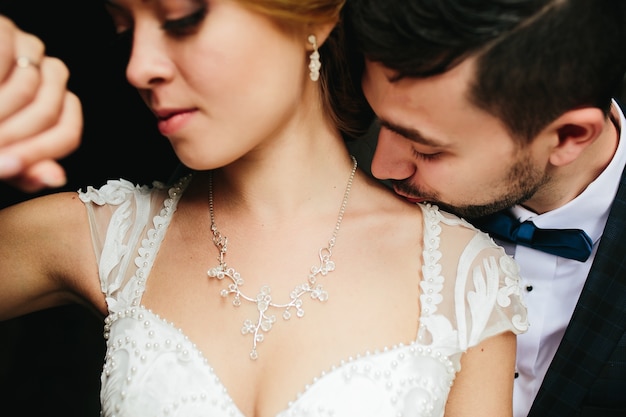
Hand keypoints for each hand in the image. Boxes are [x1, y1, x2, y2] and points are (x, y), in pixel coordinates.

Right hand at [0, 15, 82, 191]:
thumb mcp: (2, 148)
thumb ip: (26, 166)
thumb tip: (56, 178)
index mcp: (59, 103)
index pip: (68, 131)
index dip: (41, 152)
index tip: (12, 165)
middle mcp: (52, 74)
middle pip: (48, 111)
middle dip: (14, 137)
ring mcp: (30, 47)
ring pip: (26, 88)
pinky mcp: (5, 29)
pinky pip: (3, 59)